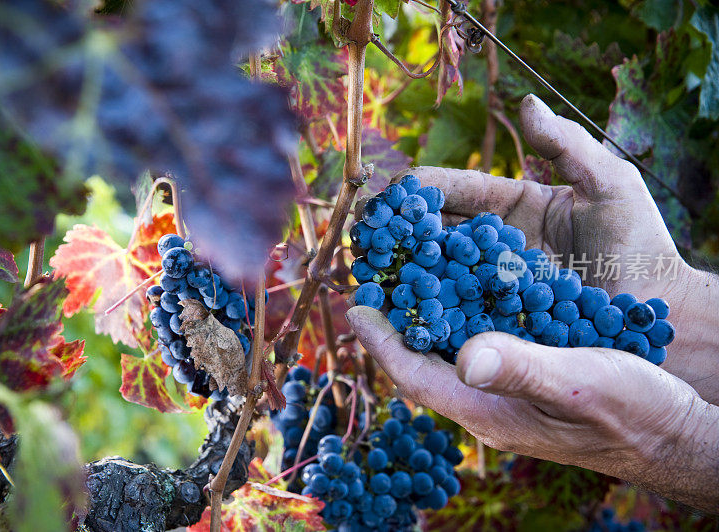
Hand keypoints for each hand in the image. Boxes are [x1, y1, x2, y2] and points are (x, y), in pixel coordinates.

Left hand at [346, 305, 718, 512]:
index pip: (413, 375)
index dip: (381, 342)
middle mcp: (486, 401)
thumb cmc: (633, 413)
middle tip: (372, 278)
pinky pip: (477, 344)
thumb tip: (464, 357)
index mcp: (487, 408)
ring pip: (447, 351)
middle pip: (422, 360)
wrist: (674, 431)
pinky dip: (462, 314)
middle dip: (394, 322)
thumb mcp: (579, 383)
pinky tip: (465, 285)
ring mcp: (504, 391)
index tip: (354, 306)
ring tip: (406, 274)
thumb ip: (522, 369)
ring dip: (425, 315)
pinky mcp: (525, 378)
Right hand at [392, 94, 718, 403]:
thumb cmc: (640, 245)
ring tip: (364, 270)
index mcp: (513, 205)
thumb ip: (567, 144)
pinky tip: (395, 311)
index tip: (386, 192)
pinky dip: (423, 309)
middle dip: (395, 230)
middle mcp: (495, 244)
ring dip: (399, 269)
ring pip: (437, 270)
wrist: (660, 315)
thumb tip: (524, 103)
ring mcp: (493, 283)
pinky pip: (454, 310)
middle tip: (359, 232)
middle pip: (435, 231)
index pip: (455, 190)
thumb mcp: (609, 183)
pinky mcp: (497, 319)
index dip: (418, 189)